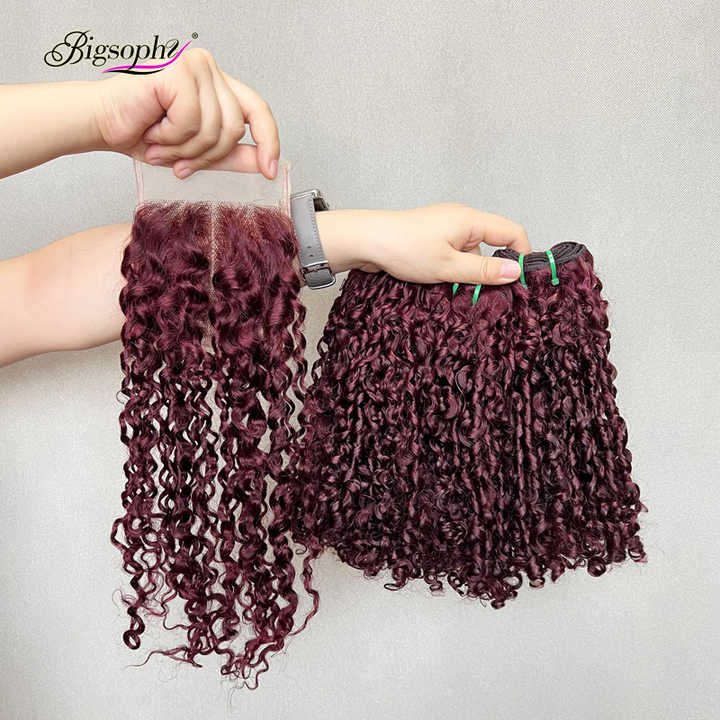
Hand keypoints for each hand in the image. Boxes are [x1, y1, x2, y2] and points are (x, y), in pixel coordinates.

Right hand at [93, 47, 278, 179]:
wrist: (104, 125)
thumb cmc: (144, 134)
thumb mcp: (198, 153)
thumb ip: (232, 156)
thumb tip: (264, 164)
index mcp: (219, 86)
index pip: (258, 111)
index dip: (268, 142)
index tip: (269, 170)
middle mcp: (210, 70)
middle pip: (234, 128)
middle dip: (205, 156)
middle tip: (179, 162)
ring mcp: (195, 66)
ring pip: (214, 128)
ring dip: (184, 149)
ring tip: (161, 145)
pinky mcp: (178, 72)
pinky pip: (191, 120)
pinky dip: (171, 136)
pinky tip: (154, 129)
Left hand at [317, 203, 529, 283]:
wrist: (365, 241)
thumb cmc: (404, 248)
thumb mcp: (449, 266)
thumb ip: (484, 270)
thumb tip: (516, 272)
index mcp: (471, 220)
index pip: (512, 232)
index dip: (521, 256)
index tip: (519, 281)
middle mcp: (461, 220)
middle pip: (492, 245)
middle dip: (491, 270)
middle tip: (483, 294)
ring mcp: (445, 229)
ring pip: (471, 254)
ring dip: (467, 273)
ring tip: (452, 289)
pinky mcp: (432, 238)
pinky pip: (453, 255)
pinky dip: (452, 270)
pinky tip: (440, 283)